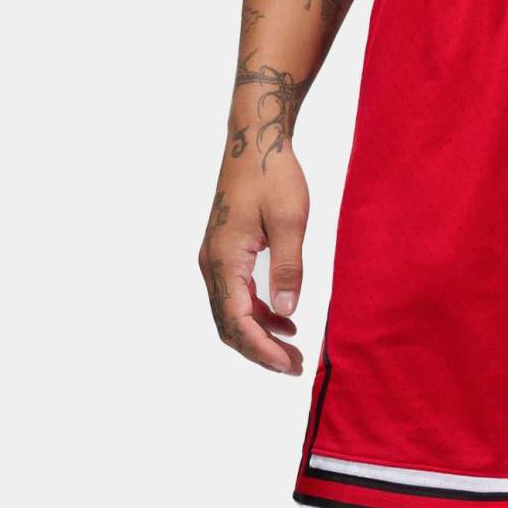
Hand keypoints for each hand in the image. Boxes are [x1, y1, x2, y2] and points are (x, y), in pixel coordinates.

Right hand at [198, 149, 308, 373]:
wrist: (254, 140)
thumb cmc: (272, 175)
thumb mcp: (290, 221)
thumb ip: (288, 268)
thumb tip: (287, 311)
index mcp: (224, 259)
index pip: (237, 322)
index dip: (262, 350)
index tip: (290, 365)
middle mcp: (212, 264)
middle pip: (229, 326)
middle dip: (260, 351)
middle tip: (295, 367)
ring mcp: (215, 260)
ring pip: (231, 315)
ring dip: (260, 337)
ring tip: (293, 352)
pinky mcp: (225, 255)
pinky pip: (236, 297)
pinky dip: (258, 316)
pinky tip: (286, 321)